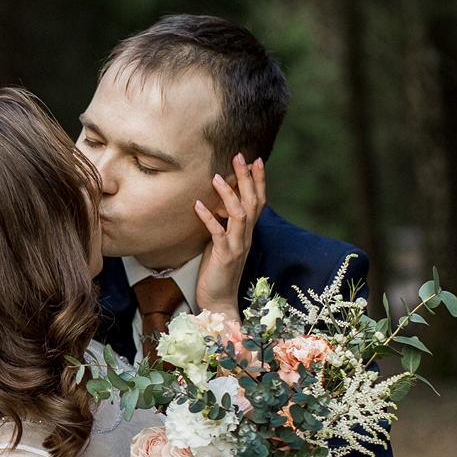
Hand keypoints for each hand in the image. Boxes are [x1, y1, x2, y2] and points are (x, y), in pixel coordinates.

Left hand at [192, 154, 265, 316]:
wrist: (219, 300)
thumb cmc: (217, 270)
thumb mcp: (222, 242)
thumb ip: (224, 223)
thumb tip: (216, 203)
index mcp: (247, 232)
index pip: (258, 201)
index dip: (259, 181)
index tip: (256, 159)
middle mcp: (246, 236)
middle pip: (252, 202)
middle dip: (247, 178)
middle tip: (239, 156)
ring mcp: (236, 246)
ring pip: (239, 215)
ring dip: (228, 195)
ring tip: (216, 177)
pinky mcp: (224, 256)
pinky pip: (218, 234)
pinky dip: (209, 219)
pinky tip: (197, 206)